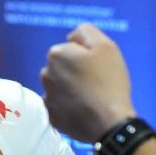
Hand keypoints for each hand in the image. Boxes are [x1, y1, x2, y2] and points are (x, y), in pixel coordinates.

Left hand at [40, 23, 135, 141]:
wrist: (110, 122)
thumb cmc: (109, 81)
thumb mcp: (105, 46)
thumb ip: (85, 32)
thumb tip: (71, 37)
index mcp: (56, 54)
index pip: (71, 50)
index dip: (87, 58)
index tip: (98, 69)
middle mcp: (45, 73)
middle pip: (63, 68)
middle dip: (76, 72)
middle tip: (96, 84)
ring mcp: (46, 95)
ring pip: (60, 86)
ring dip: (72, 89)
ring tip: (91, 98)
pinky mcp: (51, 115)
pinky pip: (60, 106)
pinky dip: (70, 107)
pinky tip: (84, 110)